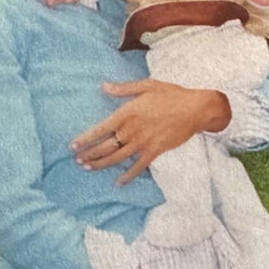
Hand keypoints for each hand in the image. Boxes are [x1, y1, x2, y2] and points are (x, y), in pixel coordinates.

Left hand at [70, 79, 230, 184]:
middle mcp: (132, 130)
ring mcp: (143, 143)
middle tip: (77, 160)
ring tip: (88, 168)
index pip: (100, 129)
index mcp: (127, 113)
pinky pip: (138, 167)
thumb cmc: (171, 94)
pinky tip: (118, 182)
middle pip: (105, 147)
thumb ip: (123, 89)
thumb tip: (103, 86)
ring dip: (101, 165)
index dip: (85, 139)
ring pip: (116, 158)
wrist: (195, 109)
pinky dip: (127, 176)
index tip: (72, 146)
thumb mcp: (146, 86)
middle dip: (89, 154)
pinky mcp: (154, 151)